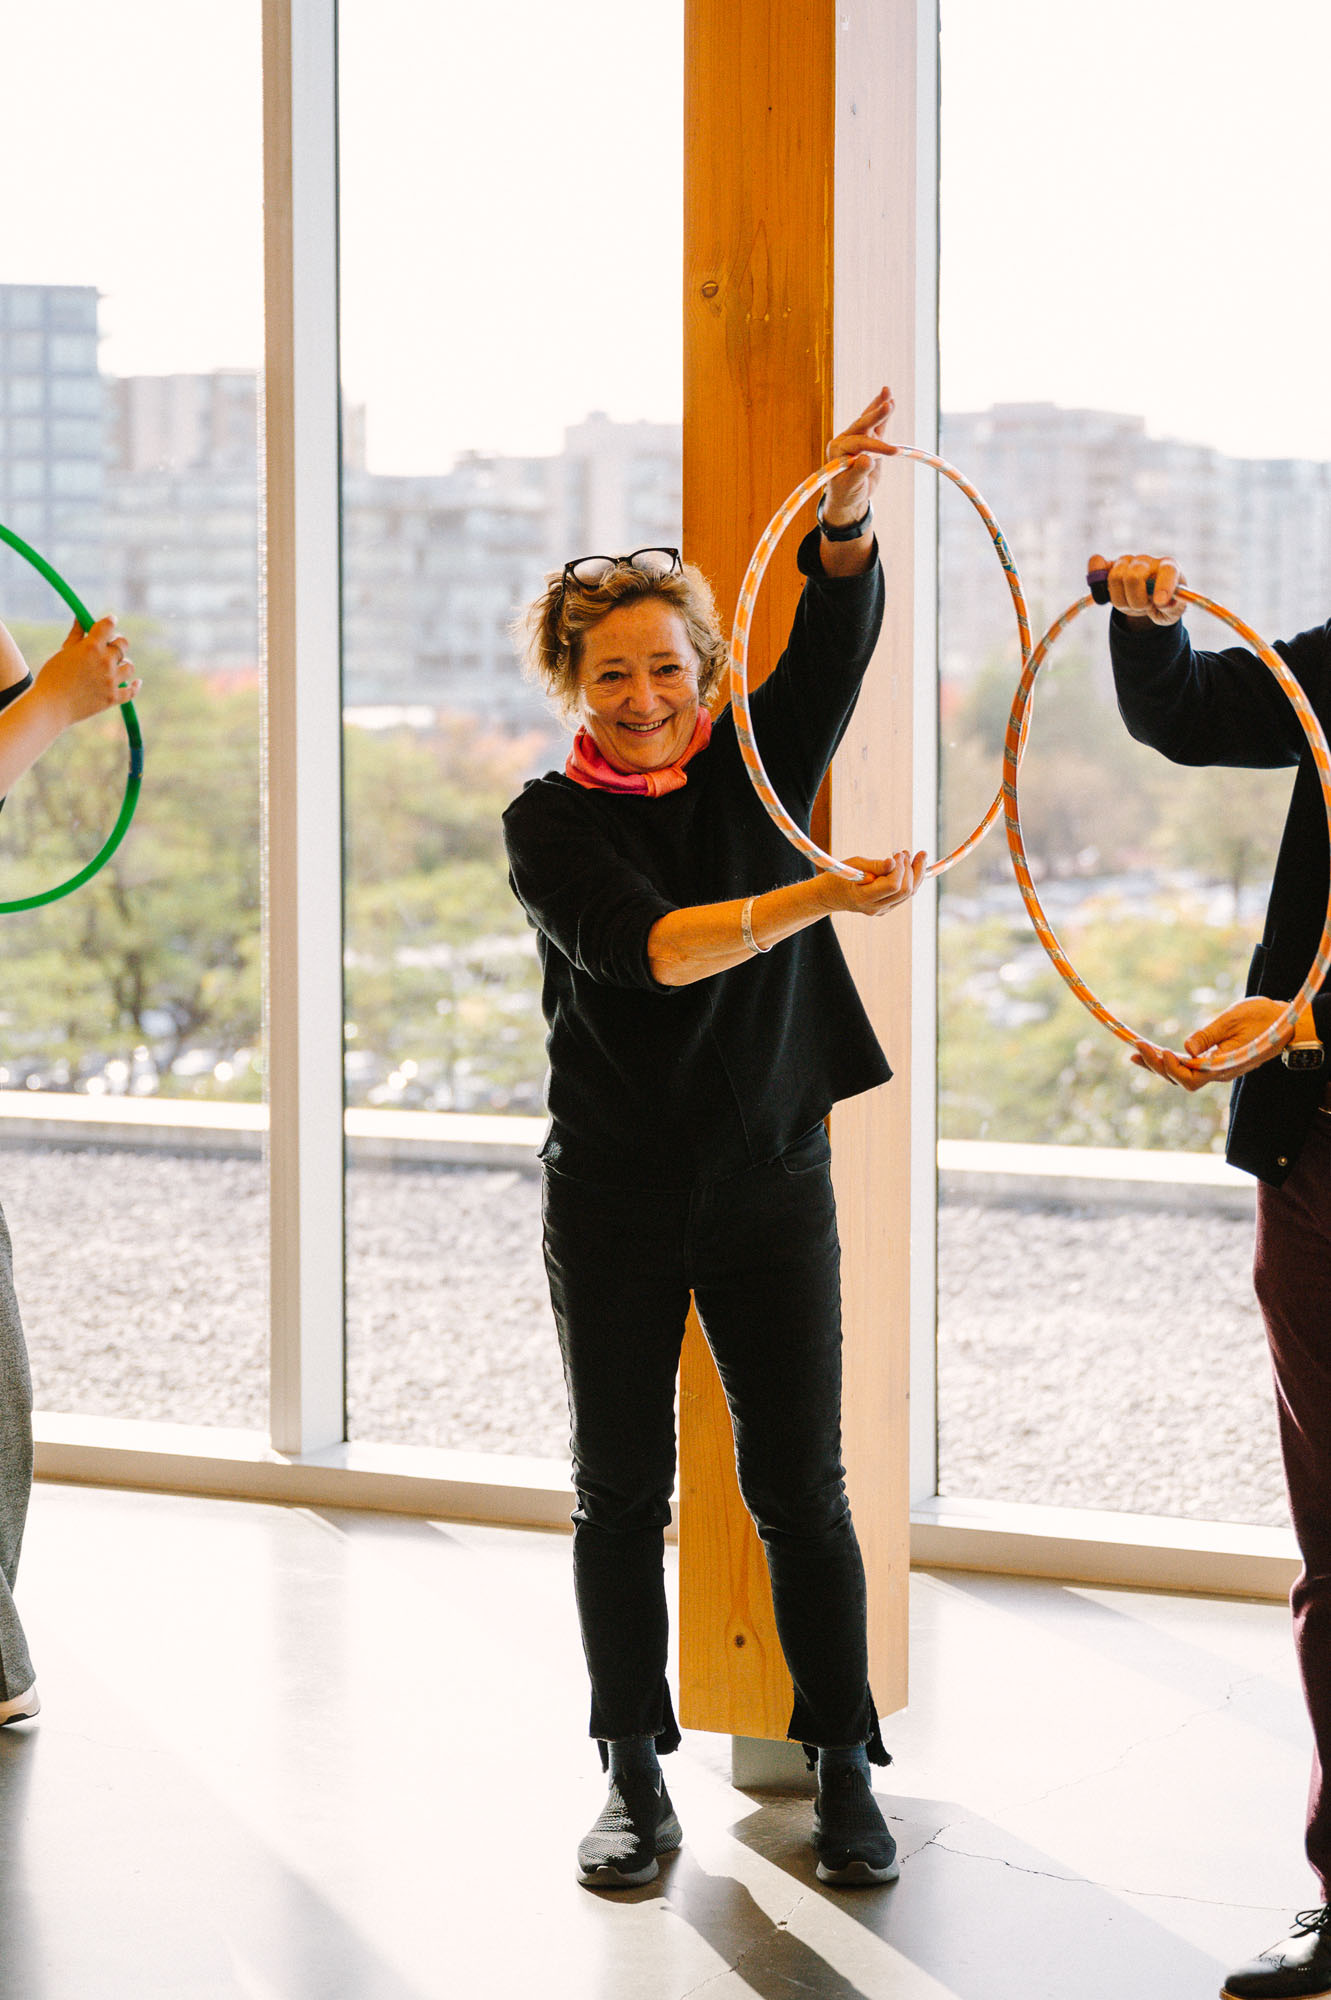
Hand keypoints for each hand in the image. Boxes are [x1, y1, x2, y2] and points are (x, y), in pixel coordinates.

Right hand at [38, 617, 140, 725]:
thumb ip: (76, 635)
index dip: (110, 621)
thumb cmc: (53, 676)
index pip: (108, 626)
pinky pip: (131, 691)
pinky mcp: (113, 697)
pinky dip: (135, 686)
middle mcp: (105, 661)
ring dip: (123, 664)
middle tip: (111, 645)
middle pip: (123, 644)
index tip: (110, 621)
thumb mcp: (64, 652)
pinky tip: (136, 682)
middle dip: (117, 642)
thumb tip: (80, 618)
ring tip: (116, 666)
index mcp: (91, 646)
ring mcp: (111, 680)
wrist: (51, 705)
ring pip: (129, 666)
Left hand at [821, 385, 895, 527]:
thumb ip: (858, 472)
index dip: (877, 446)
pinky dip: (883, 414)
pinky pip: (877, 425)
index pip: (859, 443)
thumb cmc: (847, 492)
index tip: (894, 452)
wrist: (849, 496)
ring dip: (878, 406)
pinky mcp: (869, 440)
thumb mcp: (851, 486)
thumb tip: (867, 460)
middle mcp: (846, 440)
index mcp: (838, 449)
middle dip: (876, 415)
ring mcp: (858, 438)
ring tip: (888, 391)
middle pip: (862, 424)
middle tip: (888, 405)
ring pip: (868, 420)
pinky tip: (890, 399)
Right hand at [821, 848, 926, 916]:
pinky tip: (910, 865)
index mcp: (864, 897)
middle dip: (911, 870)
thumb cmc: (839, 876)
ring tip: (915, 855)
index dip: (900, 868)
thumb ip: (874, 865)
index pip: (893, 886)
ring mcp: (881, 910)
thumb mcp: (853, 865)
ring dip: (915, 873)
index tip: (896, 854)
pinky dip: (910, 879)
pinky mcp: (886, 908)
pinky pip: (904, 895)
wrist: (829, 895)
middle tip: (906, 852)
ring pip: (908, 894)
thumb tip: (893, 863)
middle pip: (904, 891)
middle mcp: (875, 907)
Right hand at [1089, 550, 1186, 627]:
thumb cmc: (1165, 604)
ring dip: (1120, 600)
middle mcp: (1147, 561)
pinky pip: (1096, 562)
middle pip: (1133, 576)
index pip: (1167, 571)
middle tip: (1144, 607)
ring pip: (1114, 578)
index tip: (1159, 603)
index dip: (1163, 586)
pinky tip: (1102, 590)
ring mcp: (1127, 562)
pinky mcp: (1109, 566)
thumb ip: (1174, 608)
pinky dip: (1095, 574)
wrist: (1149, 600)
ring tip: (1130, 603)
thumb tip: (1165, 603)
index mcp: (1169, 568)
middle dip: (1136, 600)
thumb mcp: (1174, 612)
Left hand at [1130, 996, 1296, 1088]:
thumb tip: (1186, 1048)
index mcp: (1224, 1066)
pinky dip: (1169, 1061)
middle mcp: (1219, 1072)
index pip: (1190, 1078)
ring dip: (1158, 1065)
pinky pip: (1188, 1067)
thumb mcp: (1234, 1020)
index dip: (1171, 1068)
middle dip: (1157, 1065)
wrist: (1285, 1023)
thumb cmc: (1263, 1018)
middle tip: (1137, 1046)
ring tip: (1135, 1054)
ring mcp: (1217, 1069)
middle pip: (1181, 1079)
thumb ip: (1209, 1035)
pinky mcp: (1215, 1062)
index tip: (1160, 1051)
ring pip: (1182, 1075)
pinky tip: (1152, 1053)